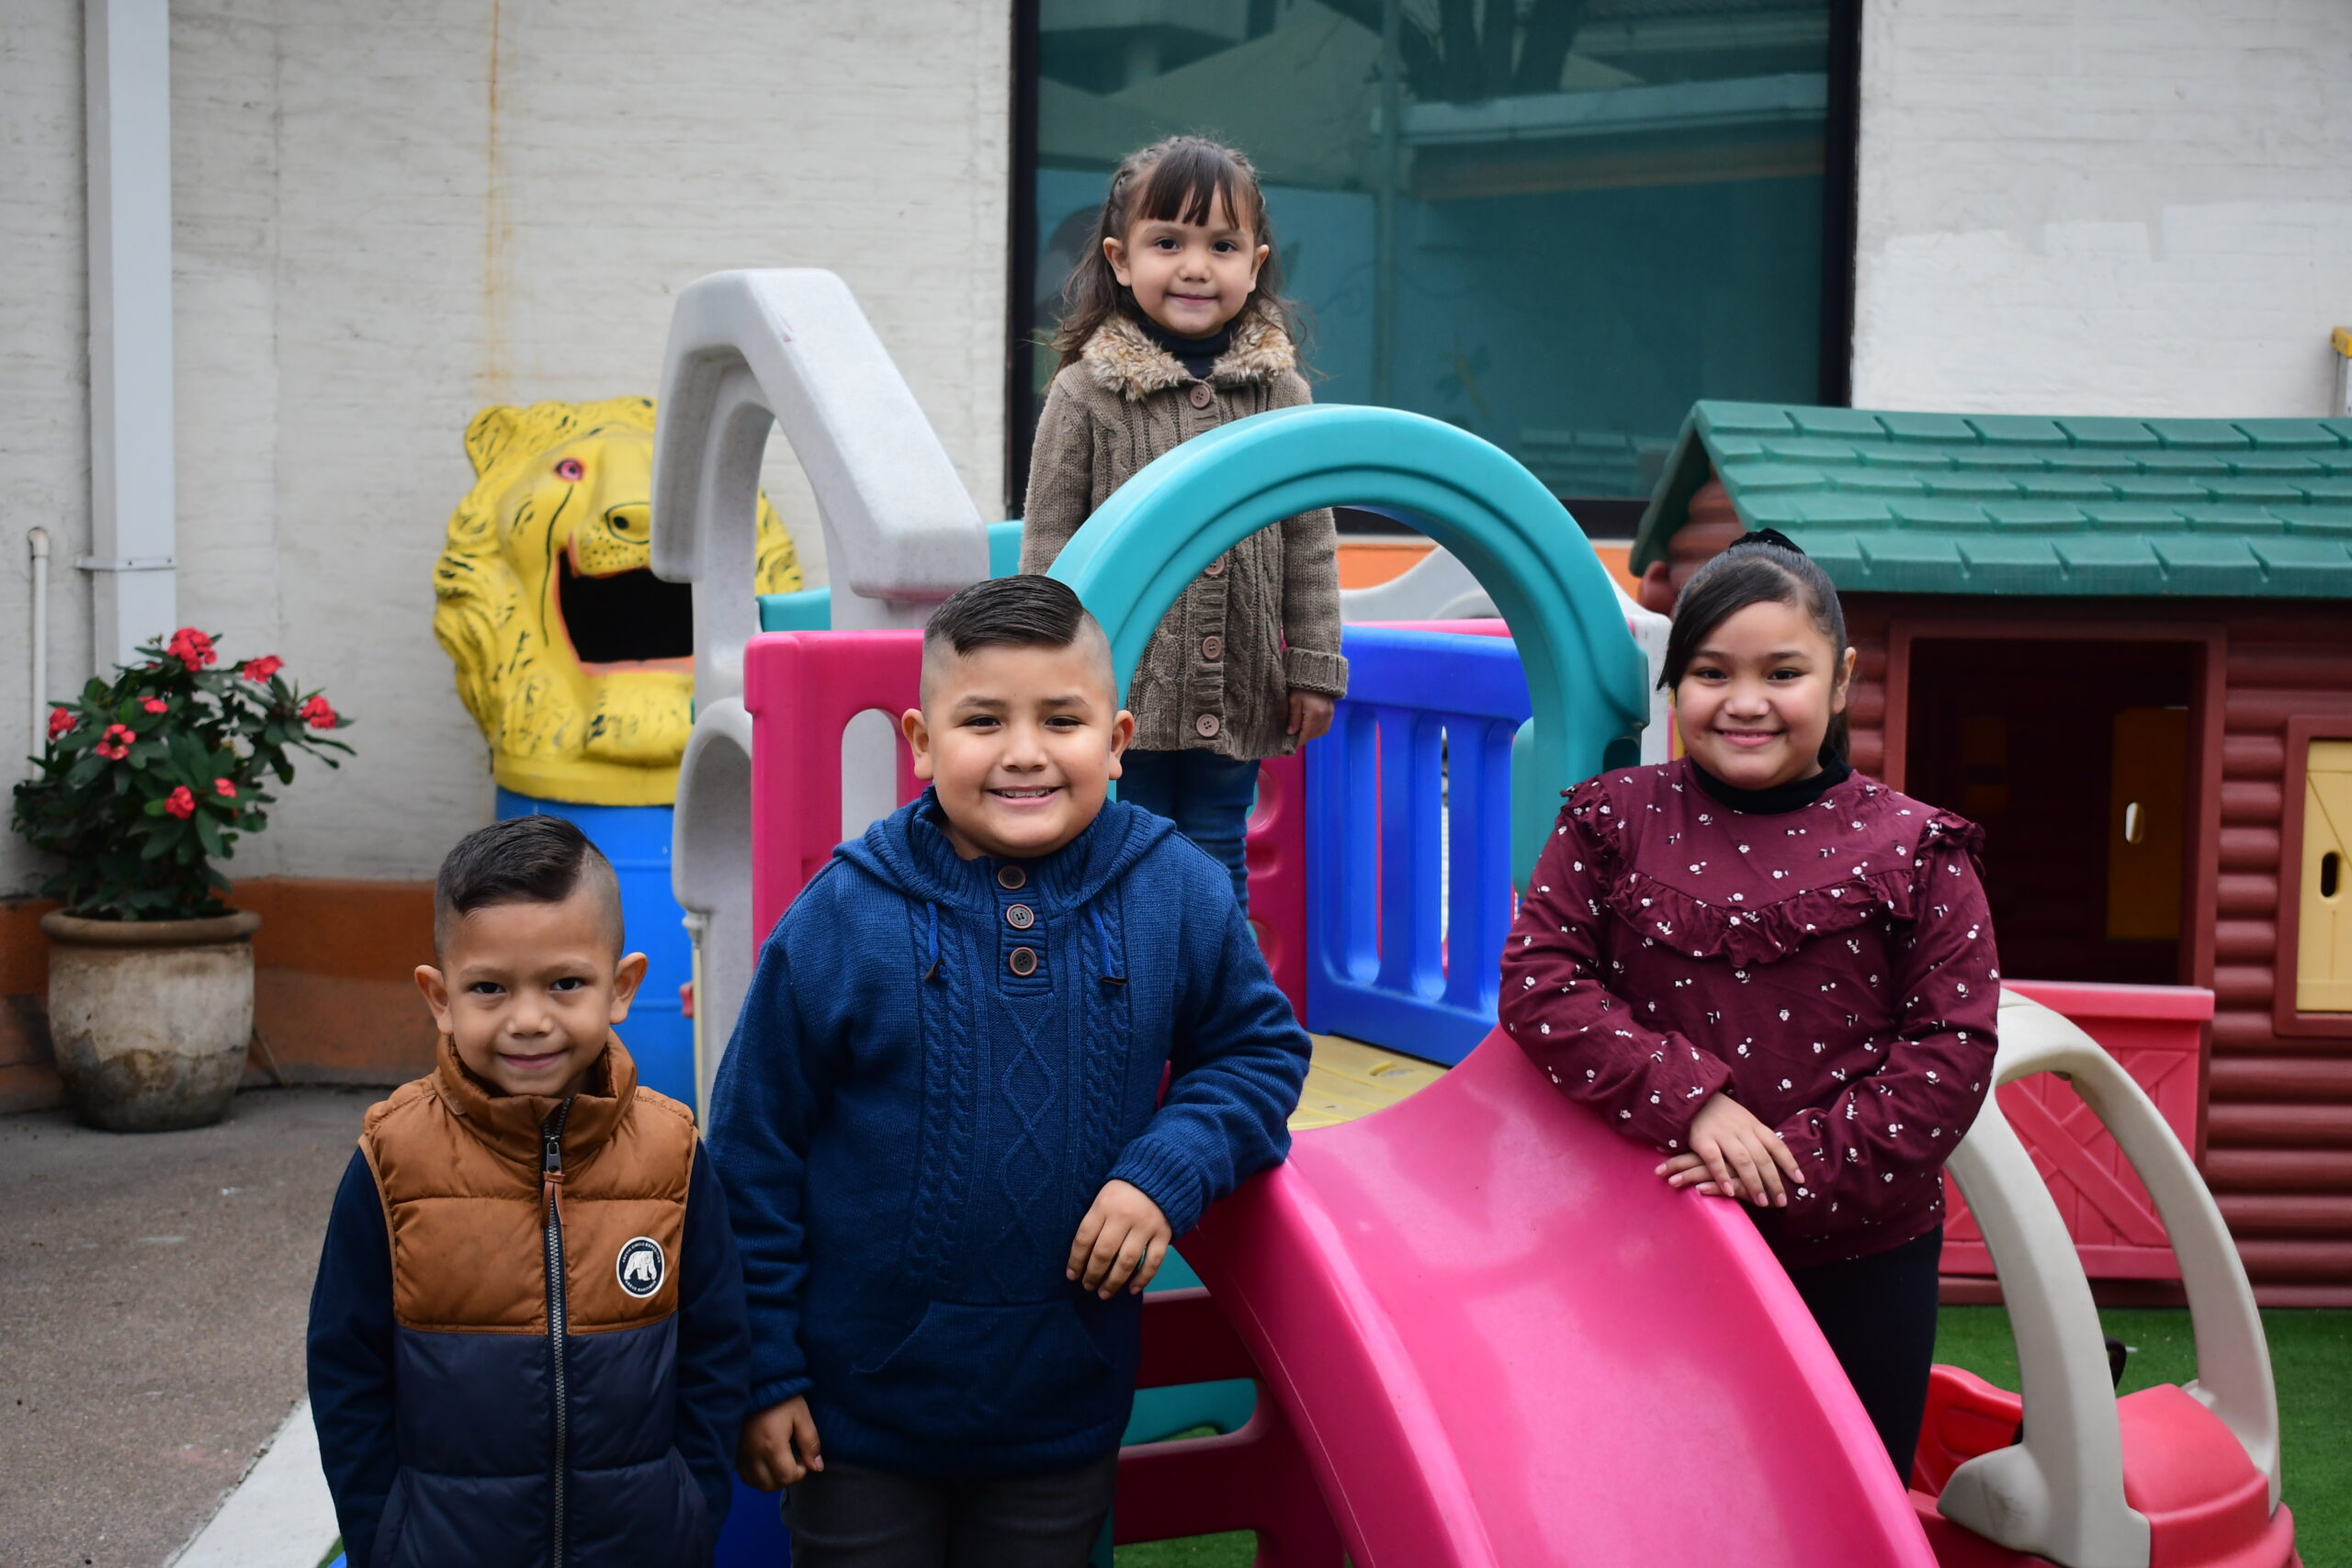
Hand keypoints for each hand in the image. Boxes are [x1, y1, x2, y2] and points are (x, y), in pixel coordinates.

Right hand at [737, 1396, 822, 1489]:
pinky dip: (756, 1476)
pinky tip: (764, 1462)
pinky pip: (743, 1476)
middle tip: (793, 1462)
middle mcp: (753, 1454)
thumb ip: (810, 1442)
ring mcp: (740, 1454)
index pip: (787, 1476)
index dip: (800, 1471)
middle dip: (786, 1478)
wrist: (756, 1382)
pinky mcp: (733, 1451)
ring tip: (779, 1463)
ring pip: (755, 1483)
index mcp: (772, 1445)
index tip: (803, 1458)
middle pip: (770, 1485)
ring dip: (770, 1480)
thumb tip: (816, 1467)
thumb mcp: (801, 1415)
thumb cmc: (781, 1398)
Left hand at [1067, 1178, 1171, 1297]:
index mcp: (1104, 1205)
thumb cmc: (1124, 1191)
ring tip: (1104, 1293)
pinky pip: (1153, 1262)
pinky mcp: (1163, 1234)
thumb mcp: (1103, 1197)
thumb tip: (1082, 1258)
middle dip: (1093, 1274)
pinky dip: (1142, 1279)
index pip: (1084, 1238)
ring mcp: (1145, 1226)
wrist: (1160, 1175)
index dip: (1075, 1260)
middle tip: (1087, 1287)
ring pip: (1126, 1261)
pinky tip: (1131, 1290)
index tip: (1071, 1276)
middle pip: (1103, 1252)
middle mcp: (1124, 1216)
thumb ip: (1094, 1222)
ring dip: (1113, 1282)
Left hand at [1286, 691, 1334, 743]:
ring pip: (1319, 732)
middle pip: (1312, 735)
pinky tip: (1309, 726)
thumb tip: (1291, 733)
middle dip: (1302, 738)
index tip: (1288, 745)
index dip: (1296, 742)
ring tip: (1299, 731)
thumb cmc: (1302, 686)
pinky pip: (1325, 727)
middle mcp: (1325, 717)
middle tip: (1291, 737)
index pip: (1305, 735)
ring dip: (1309, 734)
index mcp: (1315, 714)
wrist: (1317, 674)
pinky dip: (1316, 729)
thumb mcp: (1294, 701)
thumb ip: (1293, 718)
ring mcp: (1330, 715)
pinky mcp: (1332, 712)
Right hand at [1656, 1093, 1803, 1207]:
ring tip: (1761, 1202)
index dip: (1789, 1163)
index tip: (1800, 1181)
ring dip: (1754, 1183)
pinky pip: (1714, 1160)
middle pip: (1762, 1157)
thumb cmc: (1721, 1113)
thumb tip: (1777, 1157)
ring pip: (1743, 1161)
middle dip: (1774, 1181)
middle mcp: (1741, 1129)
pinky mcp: (1702, 1139)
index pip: (1776, 1144)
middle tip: (1781, 1201)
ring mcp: (1722, 1134)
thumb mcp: (1744, 1119)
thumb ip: (1757, 1136)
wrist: (1692, 1096)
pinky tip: (1729, 1191)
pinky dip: (1722, 1176)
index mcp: (1753, 1125)